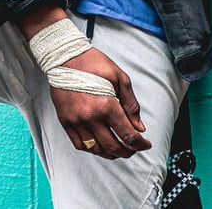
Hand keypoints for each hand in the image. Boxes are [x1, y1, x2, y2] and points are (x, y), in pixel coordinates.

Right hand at [16, 6, 149, 159]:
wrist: (65, 58)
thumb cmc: (94, 64)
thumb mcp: (120, 78)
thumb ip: (131, 105)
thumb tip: (140, 128)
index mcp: (107, 105)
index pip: (128, 134)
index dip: (140, 144)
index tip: (146, 144)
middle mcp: (91, 117)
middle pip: (113, 146)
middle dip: (128, 152)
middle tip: (135, 149)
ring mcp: (76, 122)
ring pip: (96, 149)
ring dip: (111, 154)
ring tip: (120, 150)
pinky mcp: (66, 122)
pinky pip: (80, 145)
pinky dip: (93, 150)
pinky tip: (101, 146)